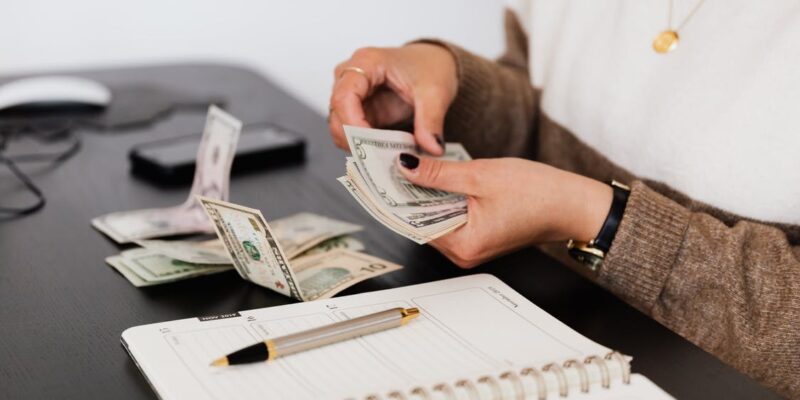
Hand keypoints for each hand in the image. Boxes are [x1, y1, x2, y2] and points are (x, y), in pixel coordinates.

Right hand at [328, 43, 457, 154]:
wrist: (433, 63)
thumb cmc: (430, 66)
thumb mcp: (436, 92)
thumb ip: (431, 120)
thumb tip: (432, 148)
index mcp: (366, 62)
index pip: (344, 96)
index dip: (352, 123)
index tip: (370, 144)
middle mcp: (351, 76)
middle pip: (337, 114)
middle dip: (354, 140)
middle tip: (379, 158)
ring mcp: (352, 95)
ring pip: (340, 127)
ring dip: (359, 145)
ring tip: (385, 156)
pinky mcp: (358, 111)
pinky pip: (352, 134)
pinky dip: (365, 147)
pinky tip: (384, 153)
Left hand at [396, 154, 612, 267]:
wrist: (573, 203)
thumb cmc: (538, 193)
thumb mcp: (481, 175)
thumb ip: (438, 173)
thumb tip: (406, 167)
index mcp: (463, 245)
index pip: (413, 223)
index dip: (395, 197)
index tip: (379, 176)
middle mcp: (464, 253)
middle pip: (421, 222)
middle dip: (408, 193)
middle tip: (391, 164)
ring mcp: (471, 247)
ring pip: (435, 219)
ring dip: (425, 195)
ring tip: (411, 166)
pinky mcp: (479, 237)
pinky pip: (450, 218)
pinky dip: (442, 199)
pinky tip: (436, 178)